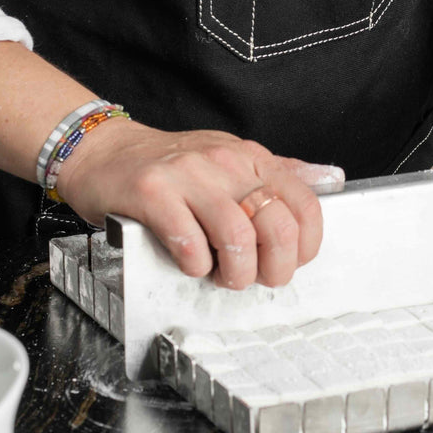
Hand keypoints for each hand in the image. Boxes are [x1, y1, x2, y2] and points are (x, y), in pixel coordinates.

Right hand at [56, 120, 343, 287]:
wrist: (103, 153)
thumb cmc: (170, 168)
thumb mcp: (229, 160)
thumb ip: (275, 174)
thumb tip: (328, 180)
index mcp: (251, 158)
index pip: (305, 205)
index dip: (306, 246)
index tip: (290, 262)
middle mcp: (225, 162)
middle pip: (277, 226)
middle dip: (273, 268)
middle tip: (255, 279)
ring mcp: (188, 175)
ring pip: (237, 237)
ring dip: (233, 273)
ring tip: (221, 276)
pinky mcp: (152, 192)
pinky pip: (188, 241)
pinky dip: (194, 265)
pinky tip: (189, 263)